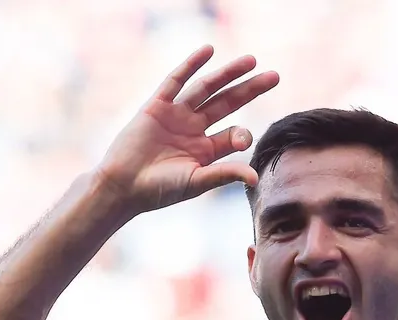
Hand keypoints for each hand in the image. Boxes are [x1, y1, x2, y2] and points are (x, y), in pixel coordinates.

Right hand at [94, 46, 278, 214]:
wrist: (123, 185)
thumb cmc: (159, 190)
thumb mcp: (196, 182)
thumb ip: (224, 174)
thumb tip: (255, 177)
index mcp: (207, 150)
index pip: (234, 134)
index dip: (243, 134)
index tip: (243, 140)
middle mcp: (195, 129)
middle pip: (228, 103)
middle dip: (250, 90)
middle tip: (274, 76)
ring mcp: (177, 115)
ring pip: (207, 89)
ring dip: (228, 74)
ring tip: (251, 60)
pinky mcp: (157, 106)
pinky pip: (176, 81)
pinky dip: (191, 65)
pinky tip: (208, 51)